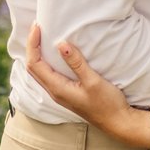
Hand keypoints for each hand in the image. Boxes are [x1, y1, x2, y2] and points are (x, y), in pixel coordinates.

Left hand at [25, 26, 149, 147]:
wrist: (117, 122)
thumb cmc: (107, 103)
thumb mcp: (93, 81)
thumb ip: (77, 63)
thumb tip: (61, 44)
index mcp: (57, 88)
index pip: (35, 64)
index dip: (33, 44)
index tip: (38, 27)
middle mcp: (54, 91)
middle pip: (33, 67)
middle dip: (32, 46)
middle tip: (37, 27)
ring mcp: (60, 93)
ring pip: (39, 71)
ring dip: (37, 53)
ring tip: (41, 36)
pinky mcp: (66, 92)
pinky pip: (48, 74)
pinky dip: (45, 60)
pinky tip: (53, 53)